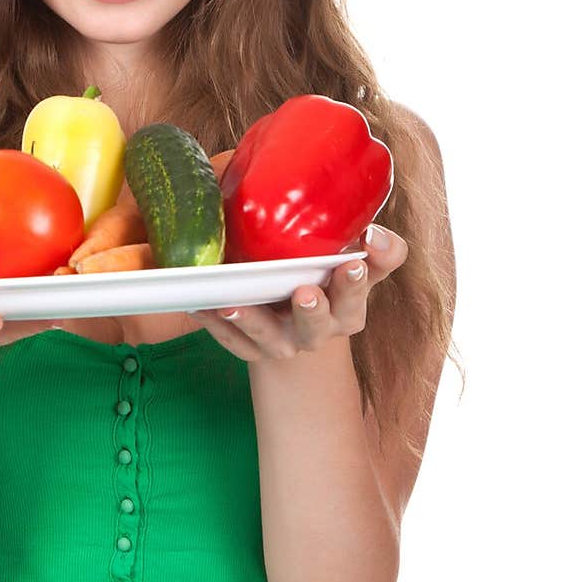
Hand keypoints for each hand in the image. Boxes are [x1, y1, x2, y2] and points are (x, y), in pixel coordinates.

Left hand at [185, 226, 407, 362]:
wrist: (299, 316)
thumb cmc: (331, 279)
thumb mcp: (361, 264)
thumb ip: (381, 250)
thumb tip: (374, 234)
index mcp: (347, 311)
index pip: (355, 298)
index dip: (354, 284)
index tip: (352, 263)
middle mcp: (316, 332)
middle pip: (315, 327)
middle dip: (311, 311)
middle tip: (305, 292)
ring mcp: (281, 343)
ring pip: (267, 338)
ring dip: (251, 321)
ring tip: (233, 304)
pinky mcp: (249, 347)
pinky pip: (230, 340)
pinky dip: (214, 325)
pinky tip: (199, 305)